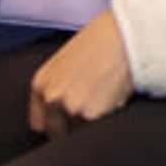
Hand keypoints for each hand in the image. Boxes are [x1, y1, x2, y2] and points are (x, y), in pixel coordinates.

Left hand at [27, 12, 134, 136]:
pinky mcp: (91, 114)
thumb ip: (59, 86)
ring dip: (92, 122)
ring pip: (79, 132)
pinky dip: (110, 116)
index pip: (40, 123)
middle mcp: (50, 98)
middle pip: (56, 132)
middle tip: (92, 109)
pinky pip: (99, 127)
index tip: (67, 122)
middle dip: (73, 126)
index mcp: (41, 84)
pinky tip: (116, 95)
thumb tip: (63, 108)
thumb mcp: (68, 62)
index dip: (57, 124)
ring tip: (106, 97)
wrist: (125, 32)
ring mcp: (69, 108)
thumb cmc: (103, 40)